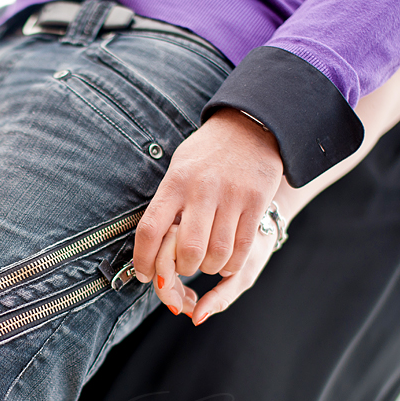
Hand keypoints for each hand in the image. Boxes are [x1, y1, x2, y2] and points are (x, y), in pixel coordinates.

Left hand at [133, 108, 281, 302]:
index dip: (143, 260)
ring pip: (217, 254)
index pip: (150, 230)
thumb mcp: (178, 169)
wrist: (250, 126)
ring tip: (205, 263)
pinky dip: (231, 264)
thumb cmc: (206, 153)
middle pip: (188, 250)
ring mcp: (231, 196)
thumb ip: (167, 204)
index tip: (143, 274)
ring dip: (208, 269)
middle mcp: (202, 190)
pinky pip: (242, 248)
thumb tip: (152, 246)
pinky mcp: (256, 202)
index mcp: (175, 182)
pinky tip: (225, 261)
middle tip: (182, 269)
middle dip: (182, 270)